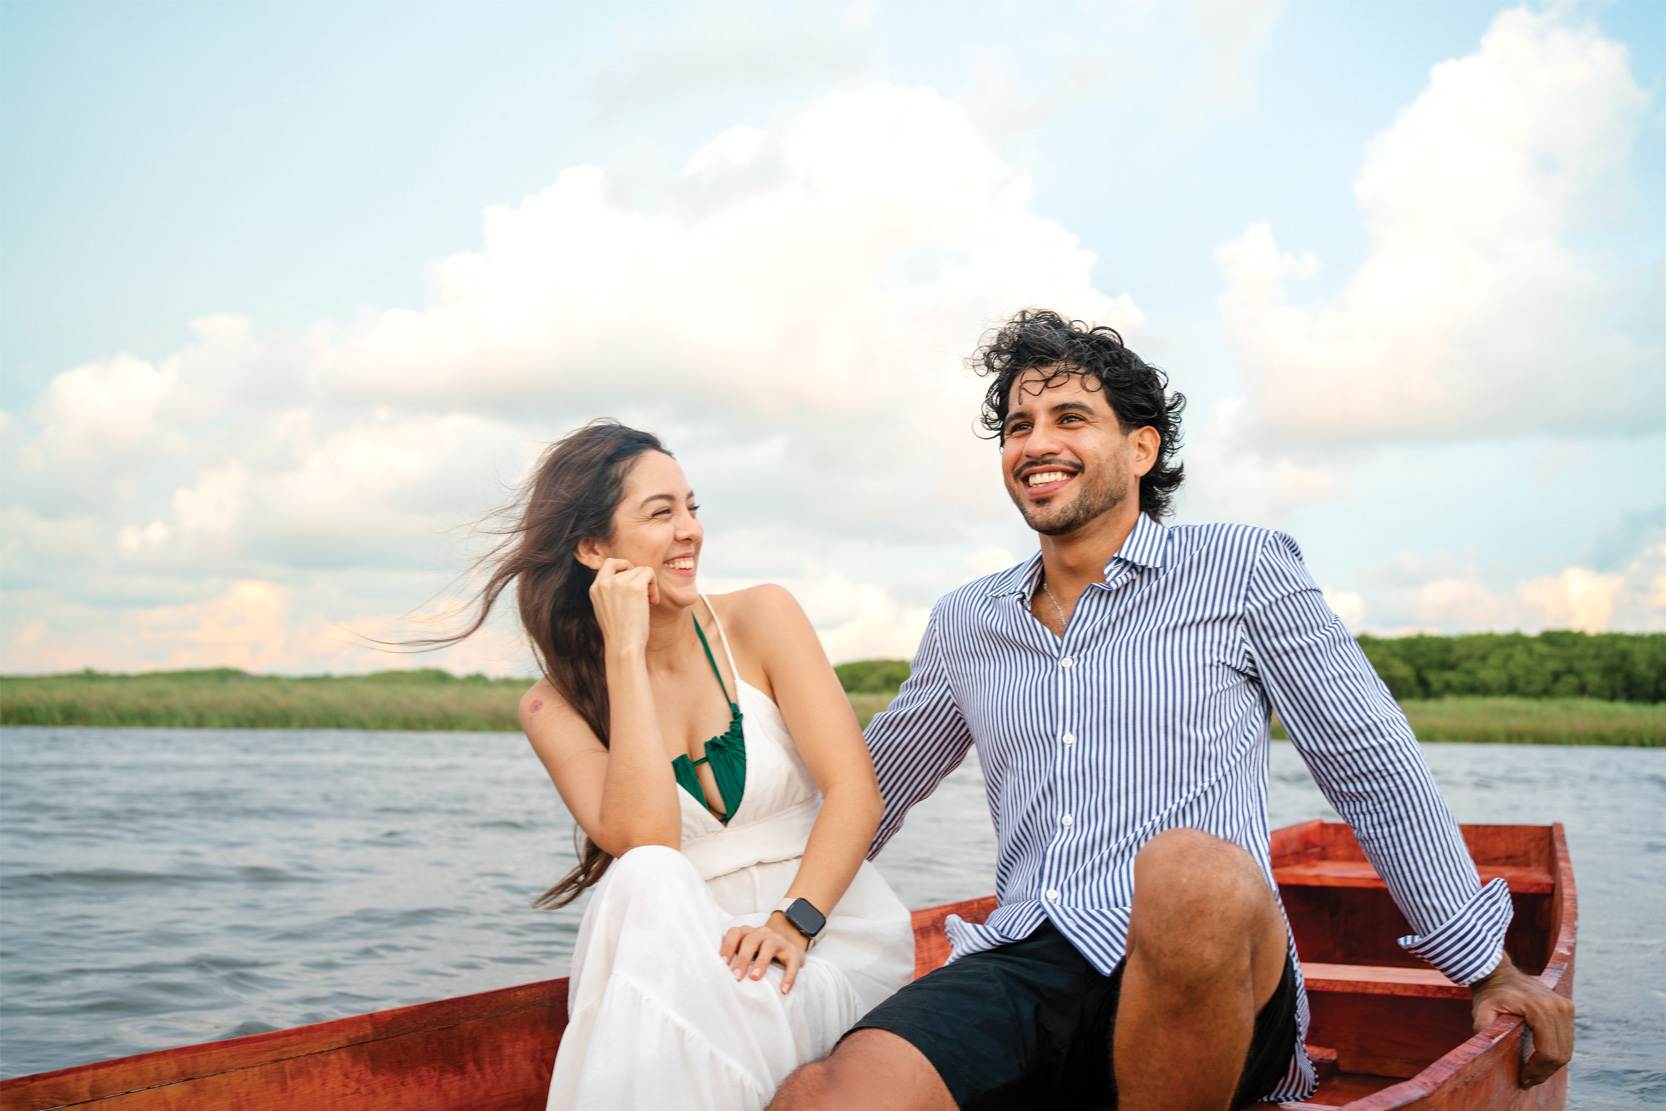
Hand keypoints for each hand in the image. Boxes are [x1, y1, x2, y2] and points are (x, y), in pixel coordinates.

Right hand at [589, 558, 659, 653]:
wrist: (624, 646)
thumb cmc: (619, 633)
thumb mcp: (606, 609)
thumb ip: (610, 593)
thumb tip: (628, 577)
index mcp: (594, 588)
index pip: (609, 563)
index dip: (624, 566)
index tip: (633, 579)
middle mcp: (605, 583)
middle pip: (630, 568)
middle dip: (640, 580)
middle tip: (646, 599)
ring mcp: (619, 583)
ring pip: (641, 570)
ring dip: (648, 584)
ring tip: (649, 602)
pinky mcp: (635, 587)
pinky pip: (649, 572)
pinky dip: (654, 584)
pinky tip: (653, 600)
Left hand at [720, 916, 807, 993]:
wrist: (788, 937)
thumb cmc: (759, 948)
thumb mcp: (746, 947)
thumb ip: (734, 955)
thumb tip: (715, 974)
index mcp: (747, 932)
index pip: (735, 934)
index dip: (727, 947)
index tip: (721, 963)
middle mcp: (763, 933)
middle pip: (751, 941)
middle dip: (742, 959)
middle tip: (736, 977)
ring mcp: (779, 941)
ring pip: (769, 947)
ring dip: (761, 963)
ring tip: (755, 978)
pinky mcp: (793, 952)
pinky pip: (791, 963)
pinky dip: (788, 977)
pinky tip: (783, 989)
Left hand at [1470, 951, 1573, 1086]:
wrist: (1498, 972)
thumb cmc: (1488, 993)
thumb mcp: (1481, 1011)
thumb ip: (1484, 1032)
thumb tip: (1485, 1055)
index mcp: (1541, 1009)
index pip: (1548, 1053)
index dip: (1537, 1071)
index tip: (1523, 1080)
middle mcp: (1559, 1006)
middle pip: (1561, 1054)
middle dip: (1544, 1072)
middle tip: (1527, 1081)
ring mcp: (1566, 1005)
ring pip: (1566, 1049)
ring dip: (1551, 1066)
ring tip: (1533, 1074)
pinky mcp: (1567, 1007)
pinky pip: (1566, 1039)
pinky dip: (1555, 1053)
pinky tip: (1540, 1061)